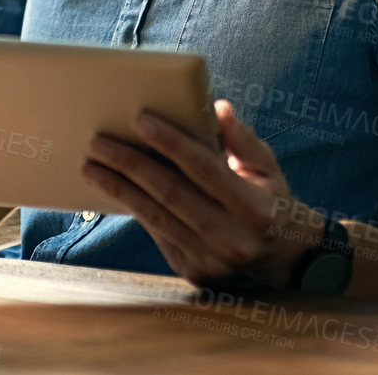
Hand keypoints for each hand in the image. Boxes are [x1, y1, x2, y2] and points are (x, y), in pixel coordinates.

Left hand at [81, 99, 318, 287]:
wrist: (286, 262)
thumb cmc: (274, 202)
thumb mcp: (269, 168)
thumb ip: (242, 139)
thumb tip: (216, 107)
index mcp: (253, 207)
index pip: (203, 167)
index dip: (170, 141)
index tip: (139, 118)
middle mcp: (231, 237)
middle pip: (170, 193)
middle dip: (129, 164)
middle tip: (98, 142)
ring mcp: (209, 259)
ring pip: (155, 217)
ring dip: (119, 189)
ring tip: (91, 166)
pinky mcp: (192, 271)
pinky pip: (157, 234)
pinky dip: (134, 209)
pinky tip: (114, 189)